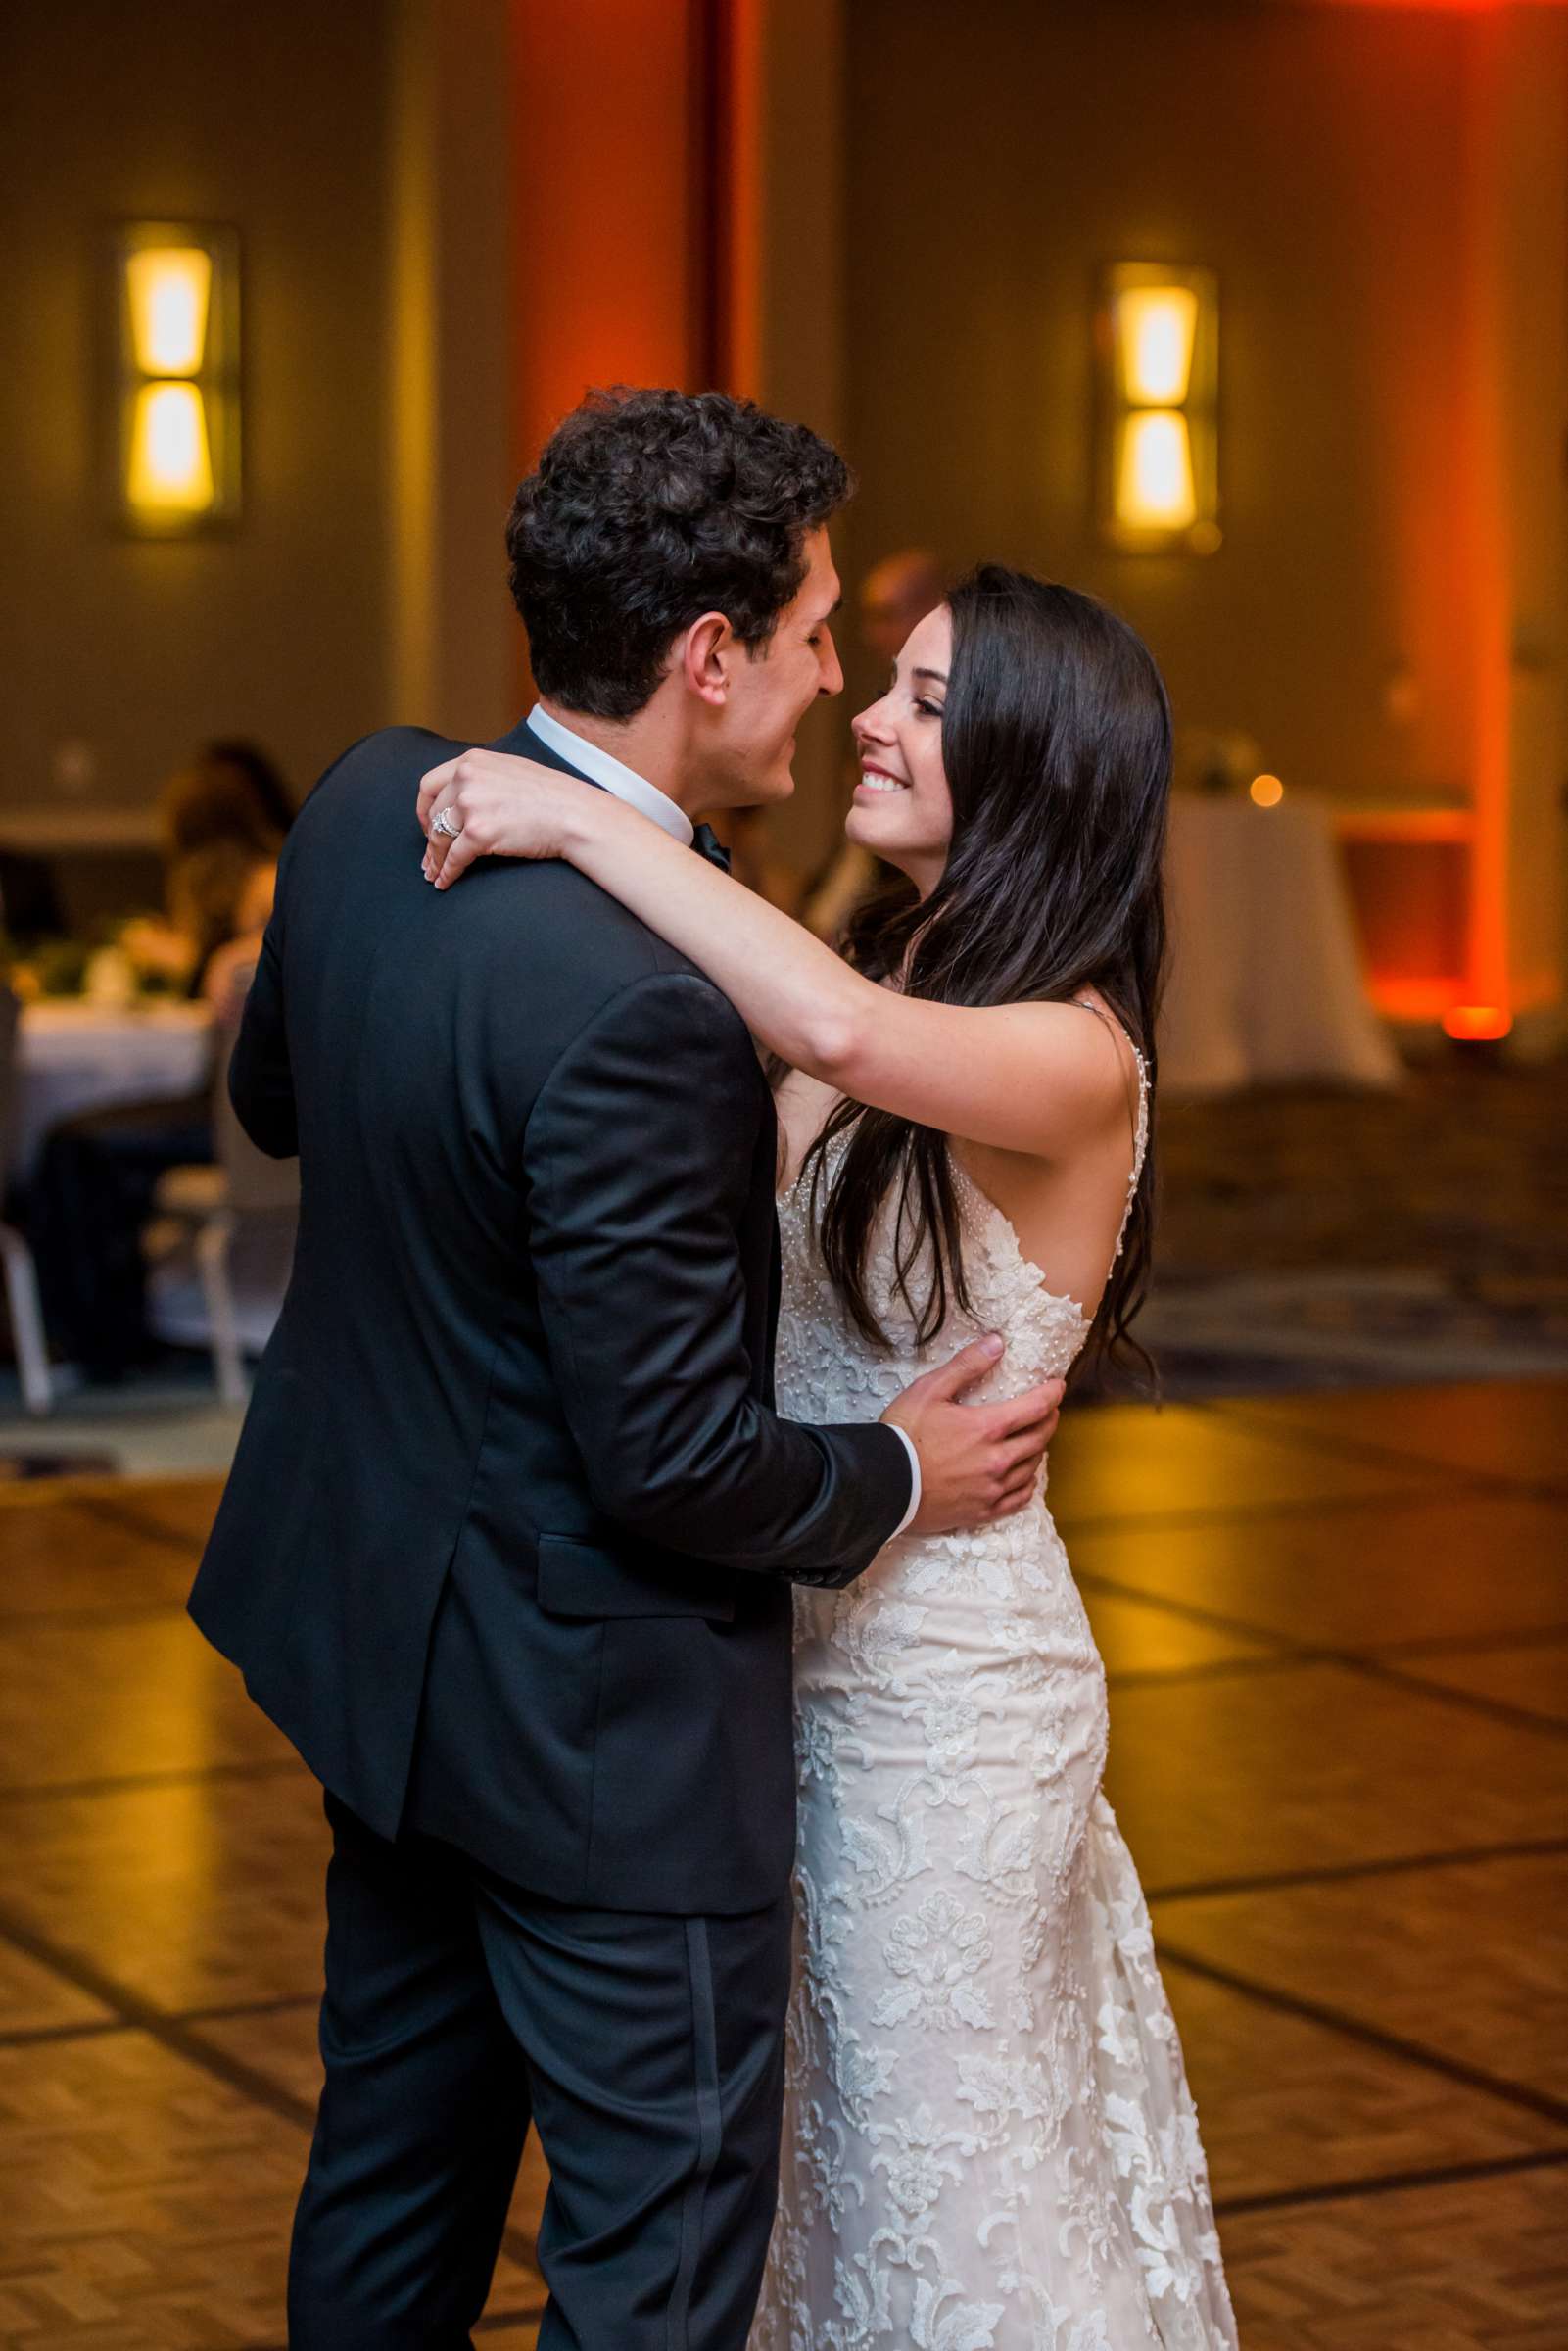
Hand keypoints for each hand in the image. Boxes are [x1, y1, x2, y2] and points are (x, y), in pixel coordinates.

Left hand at [417, 750, 589, 888]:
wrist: (574, 813)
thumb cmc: (550, 795)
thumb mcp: (508, 769)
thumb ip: (480, 777)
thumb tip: (461, 799)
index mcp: (471, 761)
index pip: (430, 784)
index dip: (424, 808)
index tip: (428, 824)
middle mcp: (466, 779)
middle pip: (434, 814)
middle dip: (429, 838)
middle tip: (430, 855)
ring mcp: (471, 805)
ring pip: (440, 838)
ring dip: (435, 859)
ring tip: (433, 873)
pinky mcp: (478, 833)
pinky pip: (453, 858)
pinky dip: (446, 873)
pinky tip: (445, 882)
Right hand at [882, 1335, 1062, 1534]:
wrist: (882, 1485)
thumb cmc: (903, 1435)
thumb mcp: (929, 1390)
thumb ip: (966, 1365)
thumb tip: (996, 1343)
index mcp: (986, 1428)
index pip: (1034, 1408)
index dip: (1051, 1394)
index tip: (1057, 1386)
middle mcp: (996, 1460)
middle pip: (1039, 1438)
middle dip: (1049, 1420)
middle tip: (1050, 1411)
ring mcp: (991, 1489)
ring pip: (1032, 1468)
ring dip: (1039, 1451)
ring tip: (1036, 1440)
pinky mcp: (982, 1512)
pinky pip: (1019, 1499)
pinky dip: (1028, 1485)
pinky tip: (1026, 1479)